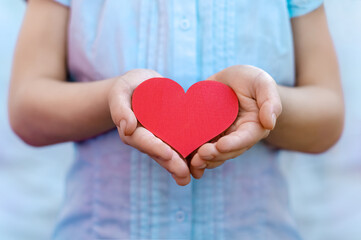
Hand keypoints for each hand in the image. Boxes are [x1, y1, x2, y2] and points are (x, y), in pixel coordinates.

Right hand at [108, 69, 190, 185]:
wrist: (140, 86)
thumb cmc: (128, 87)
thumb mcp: (120, 92)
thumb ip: (120, 108)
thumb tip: (126, 128)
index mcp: (132, 132)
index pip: (144, 142)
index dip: (156, 148)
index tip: (168, 155)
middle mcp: (146, 140)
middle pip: (159, 154)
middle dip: (172, 165)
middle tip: (184, 175)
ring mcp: (159, 140)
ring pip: (170, 155)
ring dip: (181, 166)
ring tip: (192, 176)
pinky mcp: (170, 136)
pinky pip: (179, 146)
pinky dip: (189, 156)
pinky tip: (201, 164)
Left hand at [190, 65, 281, 178]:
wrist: (232, 80)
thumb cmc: (251, 80)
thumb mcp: (262, 83)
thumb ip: (270, 101)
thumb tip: (270, 123)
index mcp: (254, 127)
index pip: (245, 139)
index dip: (233, 144)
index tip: (220, 146)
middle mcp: (238, 137)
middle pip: (228, 151)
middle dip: (215, 155)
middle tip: (201, 155)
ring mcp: (223, 138)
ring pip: (215, 155)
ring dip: (204, 161)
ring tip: (192, 162)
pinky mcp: (208, 135)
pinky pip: (201, 148)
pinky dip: (193, 156)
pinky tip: (185, 160)